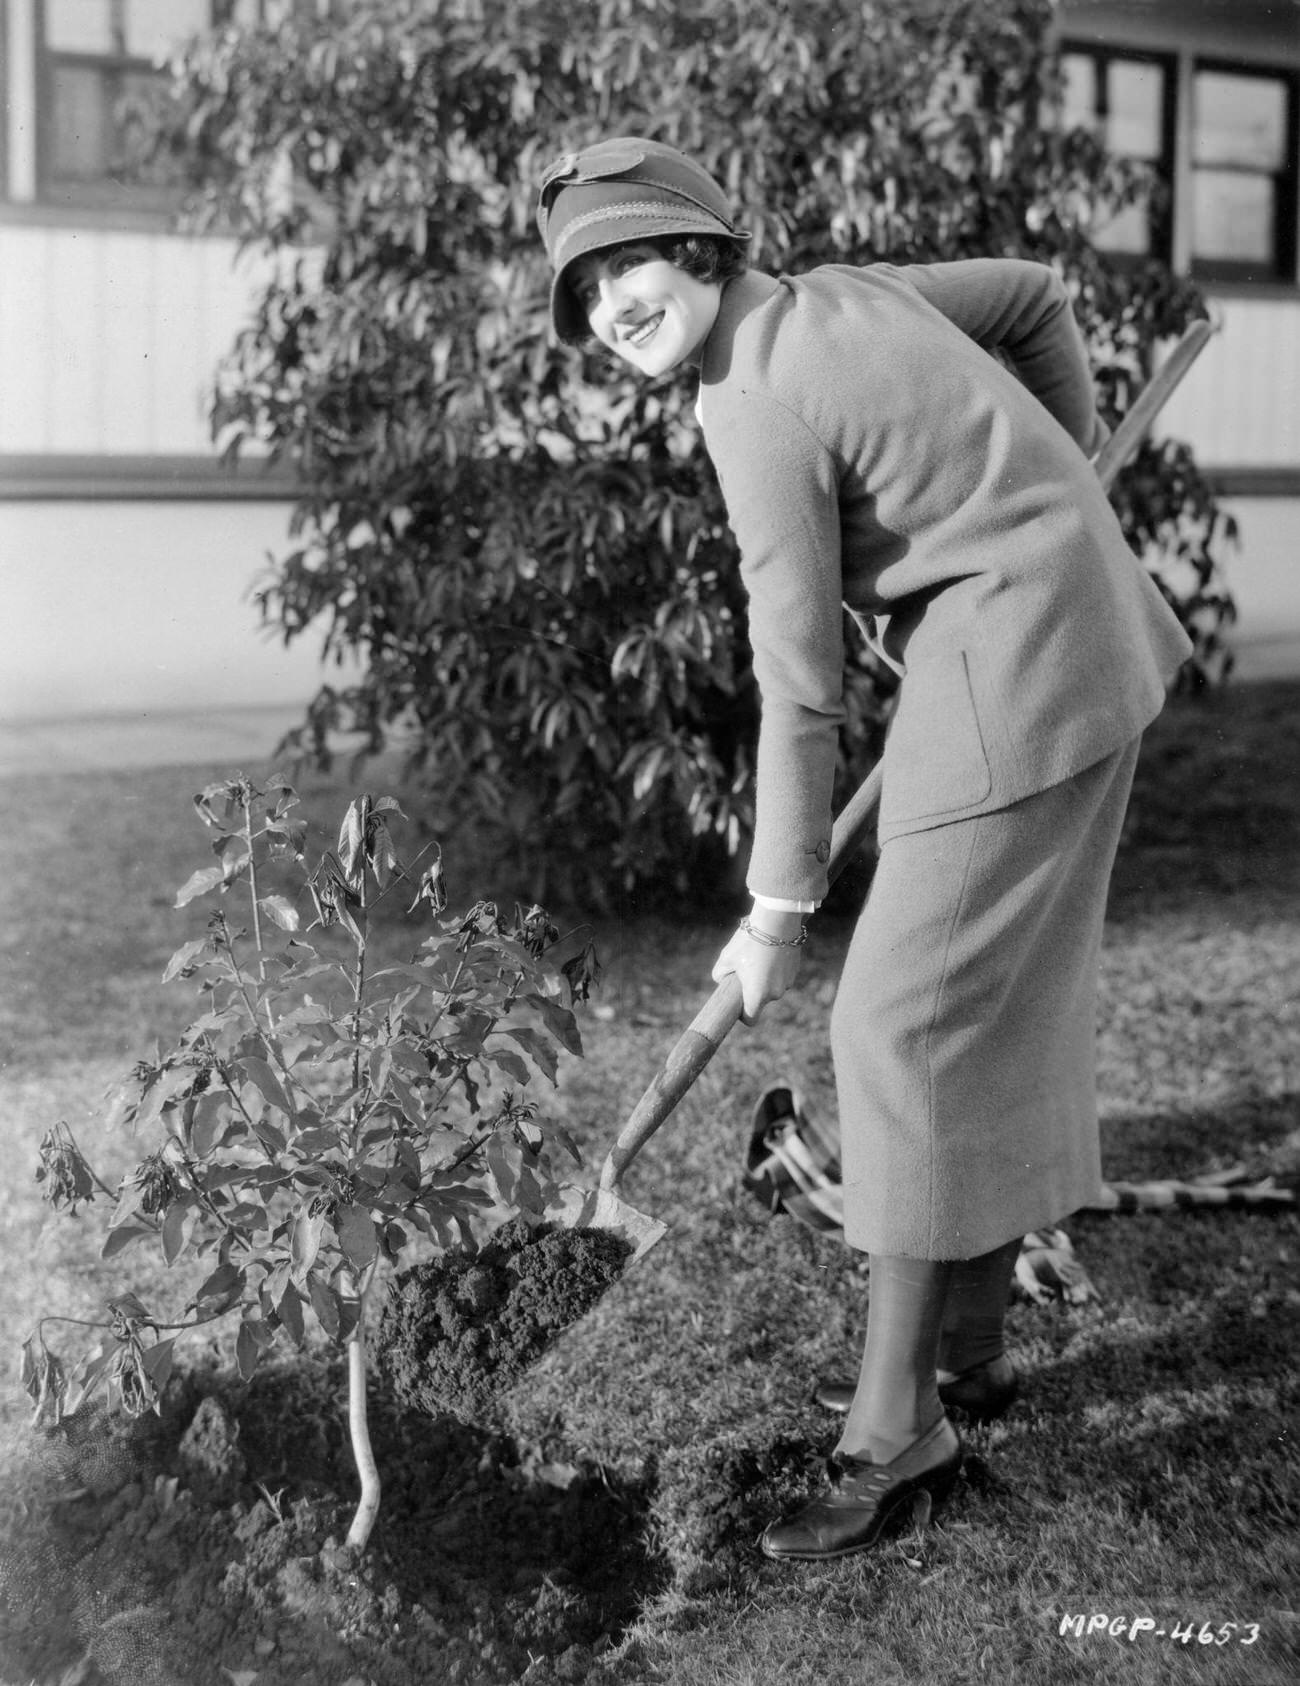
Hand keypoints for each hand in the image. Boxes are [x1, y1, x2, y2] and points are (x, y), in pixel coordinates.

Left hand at [711, 910, 803, 1025]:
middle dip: (752, 989)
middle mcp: (775, 993)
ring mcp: (787, 982)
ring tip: (758, 957)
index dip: (743, 1015)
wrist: (777, 920)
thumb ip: (720, 974)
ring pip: (772, 987)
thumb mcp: (726, 957)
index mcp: (757, 995)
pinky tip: (770, 952)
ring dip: (765, 978)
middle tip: (744, 970)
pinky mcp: (795, 970)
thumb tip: (721, 979)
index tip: (738, 1003)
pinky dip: (775, 969)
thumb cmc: (748, 941)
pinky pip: (781, 976)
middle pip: (761, 1000)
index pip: (751, 1020)